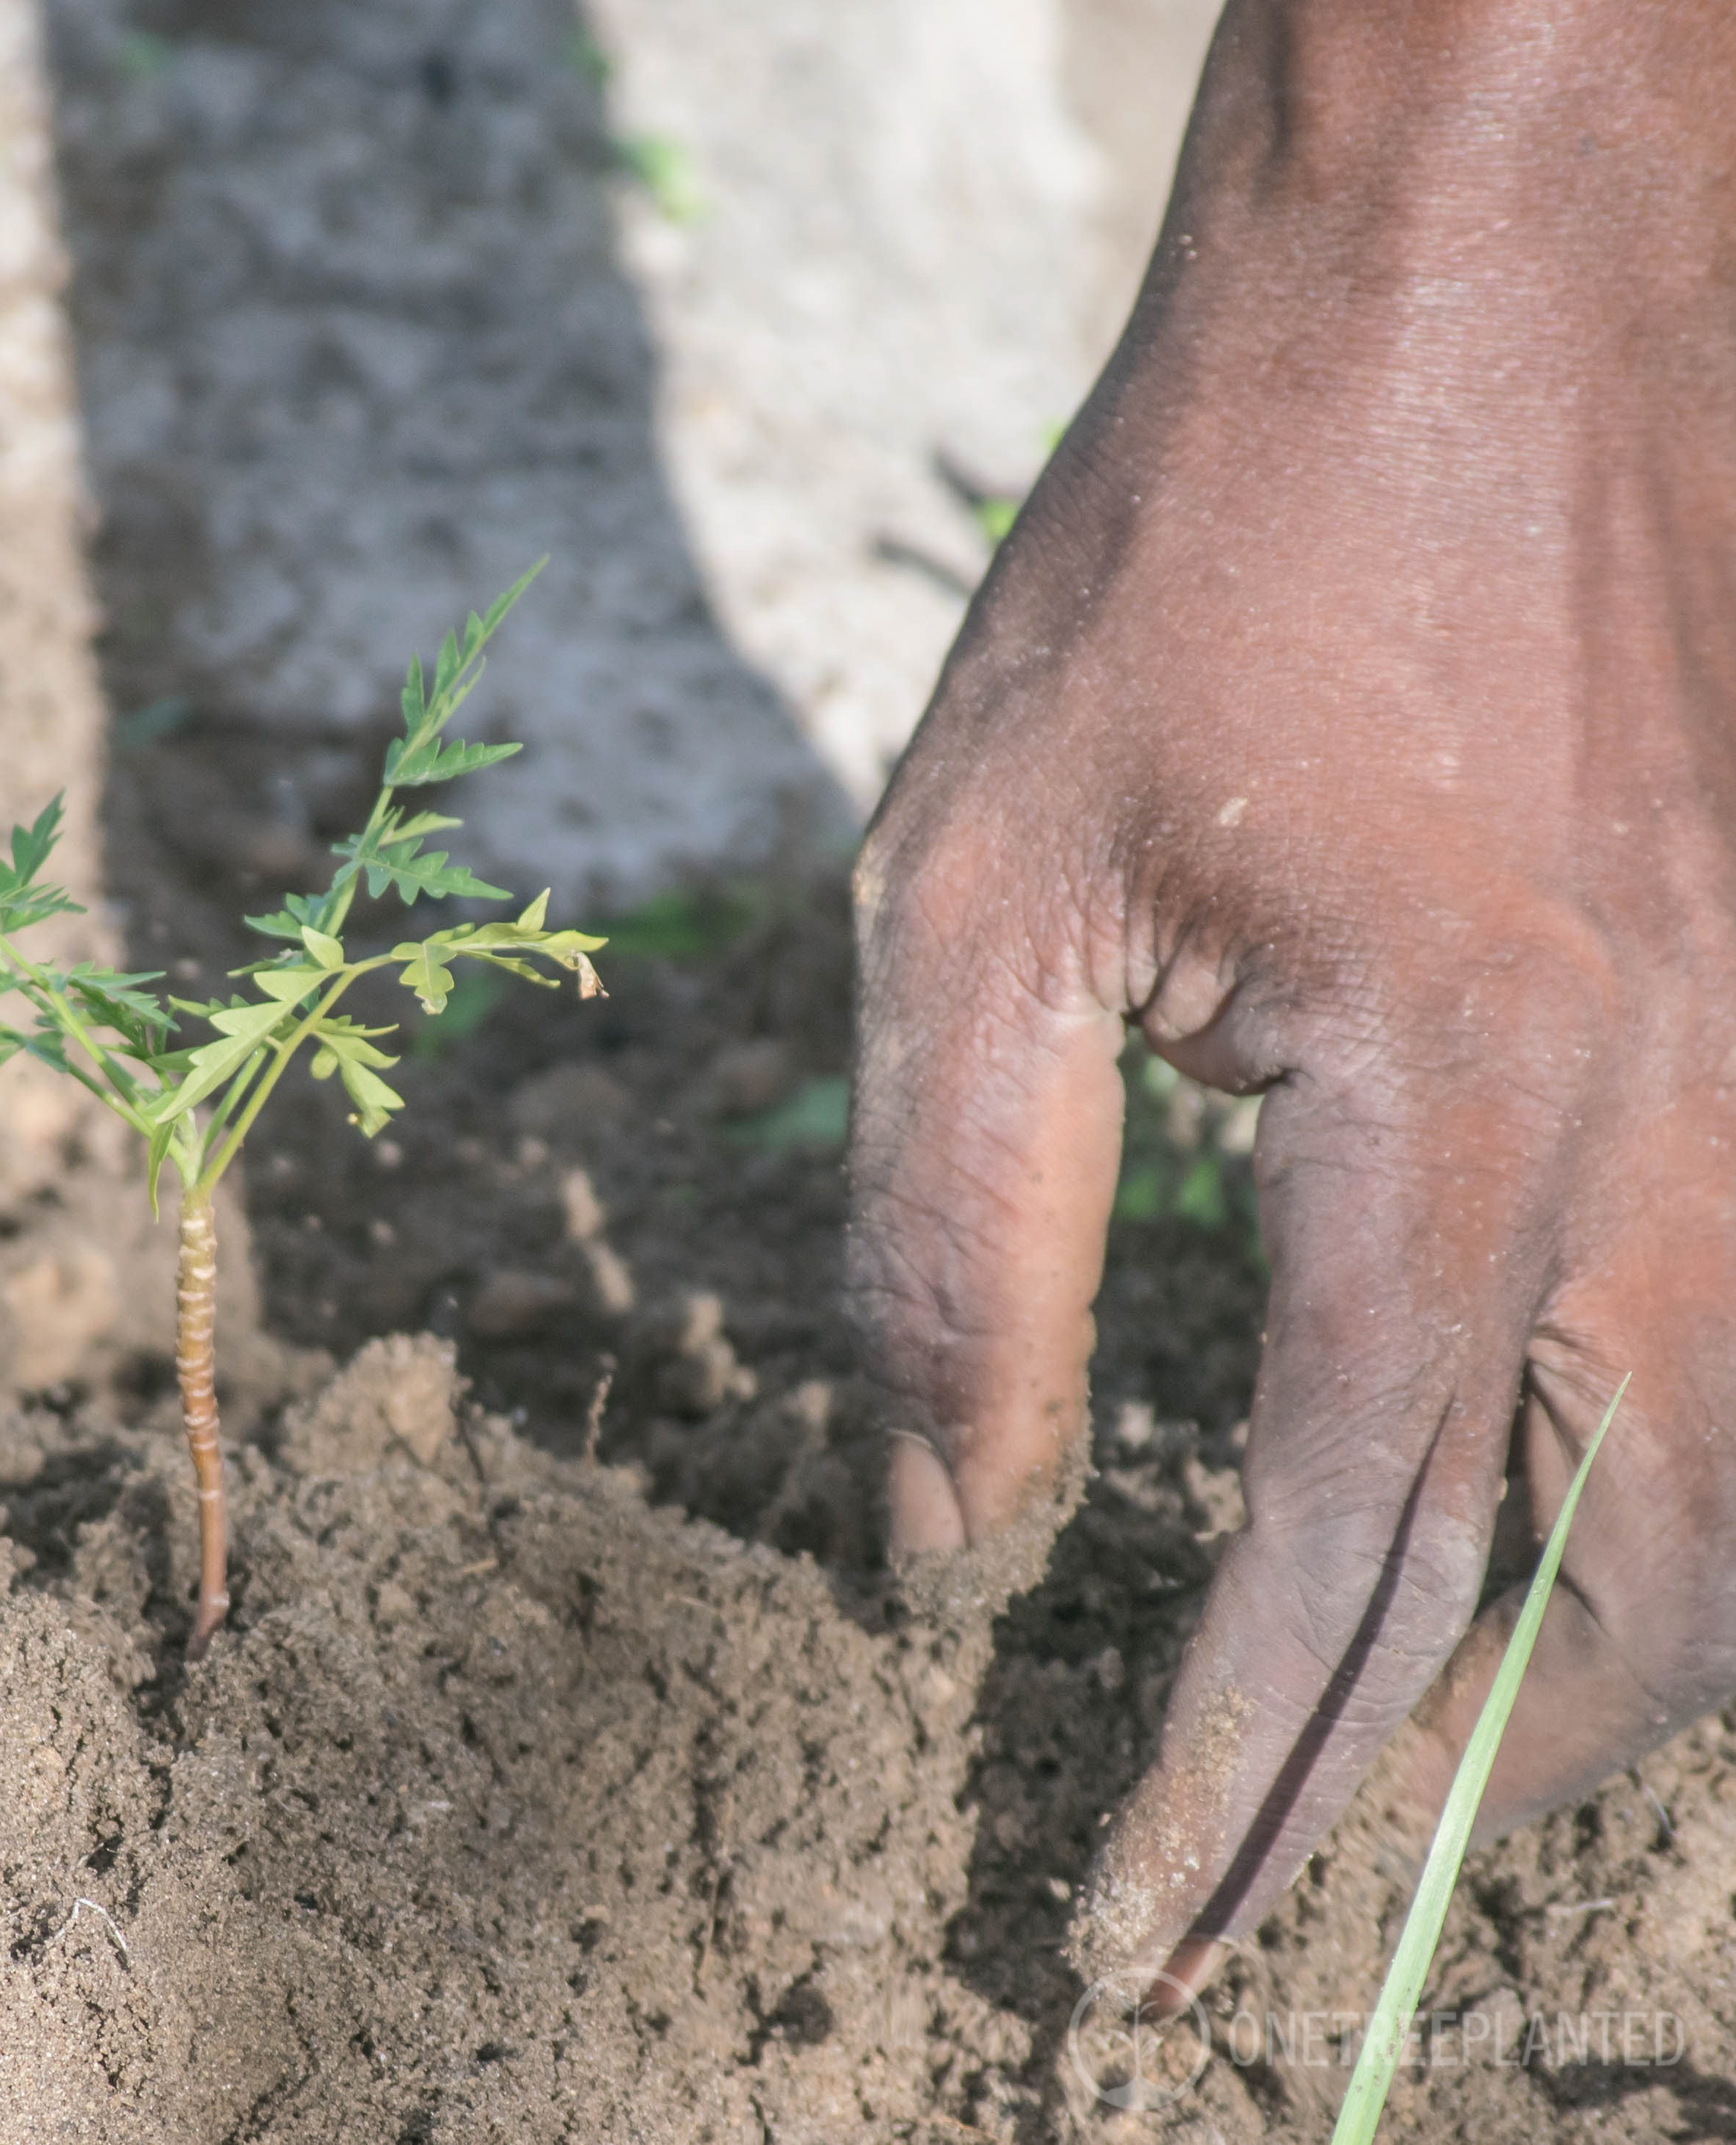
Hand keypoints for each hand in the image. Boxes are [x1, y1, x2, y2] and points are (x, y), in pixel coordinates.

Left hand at [848, 0, 1735, 2004]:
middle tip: (1257, 1919)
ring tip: (1393, 1790)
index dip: (1221, 1779)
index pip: (1339, 1552)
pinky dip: (1668, 1508)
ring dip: (1587, 1682)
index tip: (1116, 1943)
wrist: (1459, 288)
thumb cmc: (1189, 558)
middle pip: (1609, 1587)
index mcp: (1455, 1106)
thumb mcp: (977, 890)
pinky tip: (1534, 1547)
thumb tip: (944, 1546)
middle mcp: (1673, 1123)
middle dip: (1422, 1795)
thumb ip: (966, 1240)